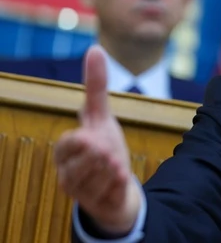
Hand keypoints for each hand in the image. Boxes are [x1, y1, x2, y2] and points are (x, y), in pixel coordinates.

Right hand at [53, 45, 140, 233]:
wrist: (116, 182)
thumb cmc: (104, 145)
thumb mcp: (101, 115)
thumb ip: (95, 86)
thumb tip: (95, 48)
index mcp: (65, 149)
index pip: (67, 144)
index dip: (82, 142)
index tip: (96, 138)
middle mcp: (67, 170)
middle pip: (79, 165)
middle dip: (98, 158)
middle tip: (111, 154)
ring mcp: (79, 190)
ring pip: (95, 180)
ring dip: (111, 171)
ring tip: (118, 166)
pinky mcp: (94, 204)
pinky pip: (106, 196)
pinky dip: (116, 186)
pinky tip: (122, 179)